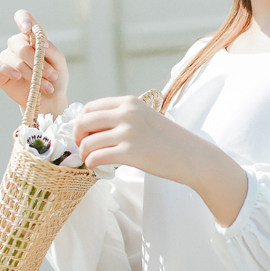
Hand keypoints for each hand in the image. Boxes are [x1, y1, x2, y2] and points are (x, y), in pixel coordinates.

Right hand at [0, 10, 68, 115]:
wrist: (49, 101)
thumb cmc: (55, 79)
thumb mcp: (60, 64)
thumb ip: (52, 51)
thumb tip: (42, 43)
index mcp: (32, 37)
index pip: (23, 18)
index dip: (24, 20)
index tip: (28, 29)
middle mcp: (17, 44)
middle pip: (21, 45)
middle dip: (38, 62)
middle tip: (52, 76)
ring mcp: (7, 56)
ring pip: (14, 59)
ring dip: (32, 74)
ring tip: (46, 86)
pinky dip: (7, 70)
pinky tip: (18, 77)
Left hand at [74, 95, 249, 226]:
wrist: (192, 156)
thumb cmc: (167, 140)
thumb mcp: (144, 118)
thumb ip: (121, 118)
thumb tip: (91, 127)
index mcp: (129, 103)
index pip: (90, 107)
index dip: (81, 121)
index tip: (84, 134)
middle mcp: (127, 114)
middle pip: (84, 121)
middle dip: (77, 136)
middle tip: (82, 147)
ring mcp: (129, 133)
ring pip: (88, 141)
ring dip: (84, 153)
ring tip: (90, 159)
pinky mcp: (131, 153)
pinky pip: (97, 157)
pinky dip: (91, 163)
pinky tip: (96, 167)